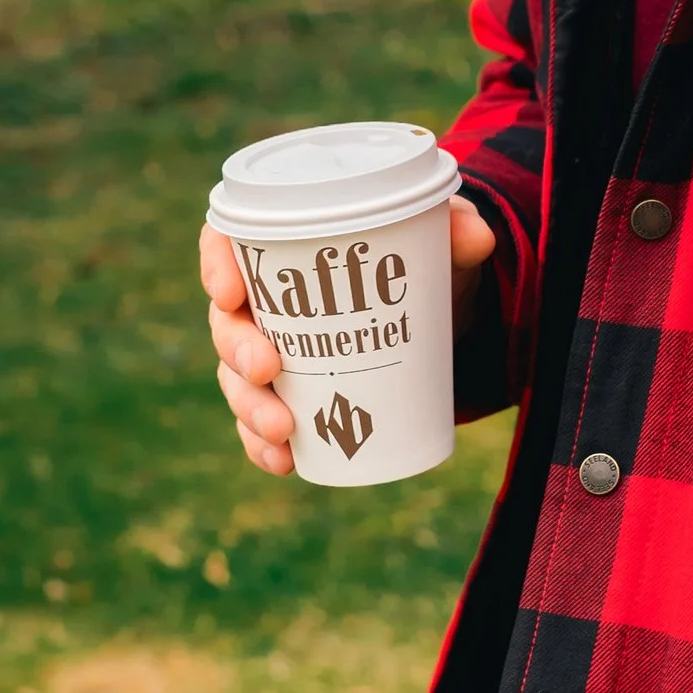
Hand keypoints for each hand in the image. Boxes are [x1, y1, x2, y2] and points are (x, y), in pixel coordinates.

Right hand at [200, 199, 499, 475]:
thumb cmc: (422, 263)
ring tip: (284, 430)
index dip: (215, 264)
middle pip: (227, 322)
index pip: (226, 241)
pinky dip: (264, 446)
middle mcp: (263, 300)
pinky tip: (284, 461)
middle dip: (238, 350)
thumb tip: (477, 236)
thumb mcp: (441, 241)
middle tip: (269, 368)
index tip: (229, 292)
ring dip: (250, 408)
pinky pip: (260, 425)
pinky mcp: (289, 396)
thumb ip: (456, 230)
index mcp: (281, 245)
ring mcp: (270, 352)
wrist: (439, 318)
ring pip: (237, 380)